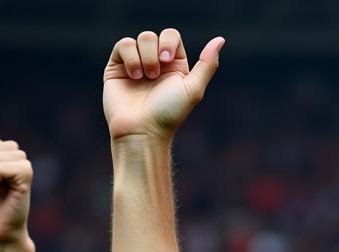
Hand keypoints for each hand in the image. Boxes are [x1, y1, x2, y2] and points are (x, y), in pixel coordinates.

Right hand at [102, 29, 223, 141]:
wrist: (141, 129)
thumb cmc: (169, 113)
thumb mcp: (193, 89)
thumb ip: (207, 64)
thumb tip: (220, 39)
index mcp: (174, 66)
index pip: (171, 36)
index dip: (168, 42)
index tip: (167, 59)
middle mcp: (155, 63)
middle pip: (153, 36)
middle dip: (154, 53)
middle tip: (154, 76)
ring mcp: (136, 64)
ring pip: (139, 39)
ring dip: (144, 58)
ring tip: (143, 79)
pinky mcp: (118, 67)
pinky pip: (123, 45)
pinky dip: (130, 58)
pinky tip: (133, 76)